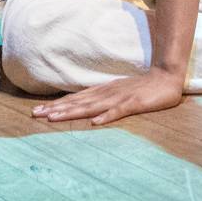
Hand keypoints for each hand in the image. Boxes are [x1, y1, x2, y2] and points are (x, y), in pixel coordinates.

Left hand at [31, 66, 184, 127]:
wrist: (165, 77)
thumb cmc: (140, 88)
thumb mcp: (116, 93)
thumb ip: (100, 99)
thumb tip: (81, 107)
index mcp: (101, 92)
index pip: (75, 99)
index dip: (56, 105)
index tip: (37, 111)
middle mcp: (106, 93)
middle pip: (77, 102)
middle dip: (56, 109)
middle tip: (35, 114)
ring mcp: (119, 97)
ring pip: (92, 106)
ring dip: (72, 112)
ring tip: (54, 118)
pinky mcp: (134, 103)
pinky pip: (119, 111)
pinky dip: (107, 116)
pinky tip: (96, 123)